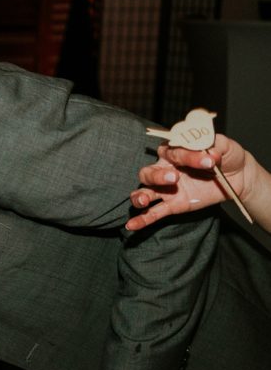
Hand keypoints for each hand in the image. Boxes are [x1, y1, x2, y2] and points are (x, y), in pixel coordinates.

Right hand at [127, 135, 244, 229]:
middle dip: (158, 176)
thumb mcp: (224, 145)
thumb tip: (209, 153)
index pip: (174, 152)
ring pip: (144, 190)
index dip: (189, 156)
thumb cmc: (226, 156)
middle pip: (149, 172)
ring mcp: (166, 189)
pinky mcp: (172, 205)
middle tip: (174, 178)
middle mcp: (165, 168)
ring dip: (140, 195)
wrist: (237, 177)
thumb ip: (214, 144)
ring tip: (144, 200)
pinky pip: (153, 212)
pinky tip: (131, 225)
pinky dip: (141, 219)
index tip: (210, 160)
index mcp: (175, 151)